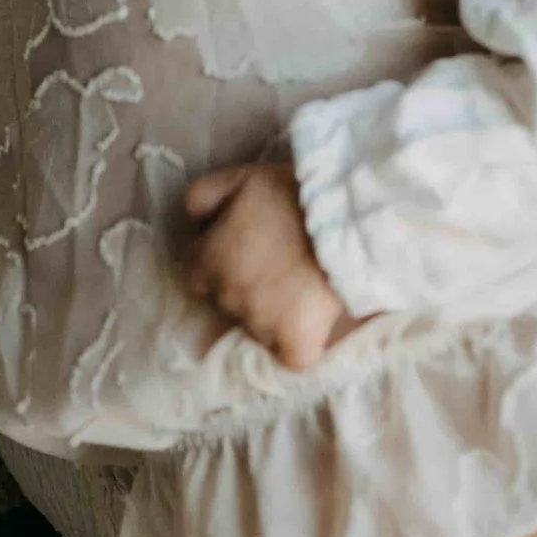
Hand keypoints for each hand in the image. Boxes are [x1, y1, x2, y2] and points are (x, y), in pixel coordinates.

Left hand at [183, 162, 353, 371]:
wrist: (344, 220)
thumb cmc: (293, 195)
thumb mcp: (239, 179)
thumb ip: (202, 197)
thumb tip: (192, 222)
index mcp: (209, 261)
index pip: (199, 277)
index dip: (223, 264)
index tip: (249, 254)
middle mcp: (227, 298)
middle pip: (229, 303)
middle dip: (248, 287)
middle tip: (280, 265)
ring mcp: (260, 326)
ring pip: (259, 328)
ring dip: (273, 314)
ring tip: (301, 287)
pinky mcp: (294, 345)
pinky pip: (290, 358)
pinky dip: (298, 347)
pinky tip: (310, 326)